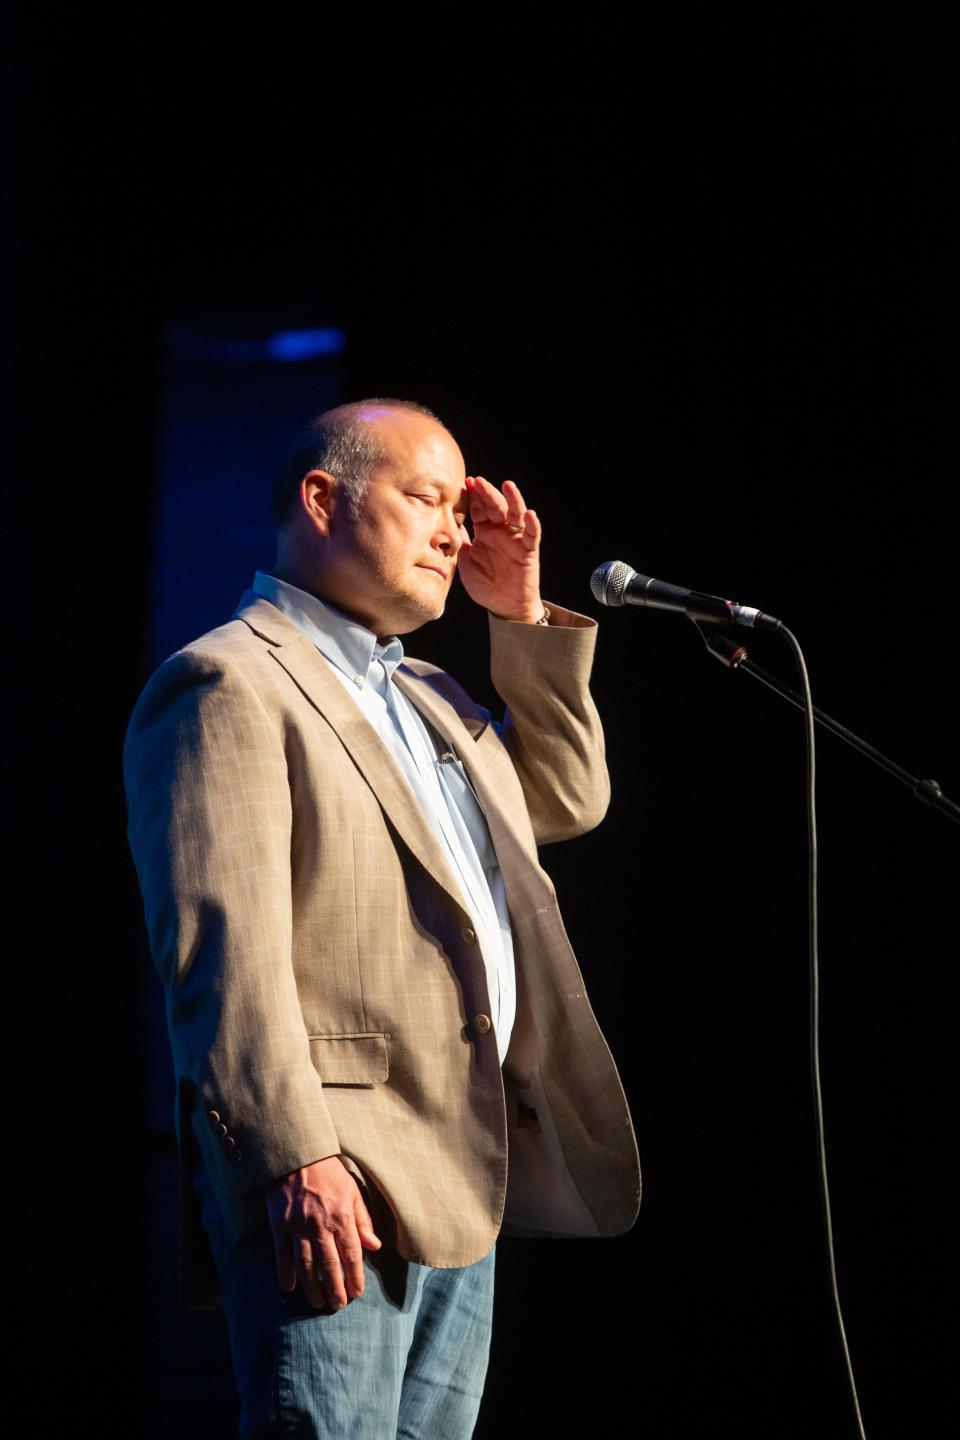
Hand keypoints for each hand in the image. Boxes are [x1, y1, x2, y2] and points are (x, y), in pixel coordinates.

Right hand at [264, 1155, 381, 1309]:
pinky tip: (290, 1288)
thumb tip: (375, 1245)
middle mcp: (320, 1225)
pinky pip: (282, 1255)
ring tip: (317, 1302)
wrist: (296, 1154)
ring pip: (306, 1265)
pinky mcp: (279, 1225)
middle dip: (335, 1289)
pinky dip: (286, 1273)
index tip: (357, 1293)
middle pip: (329, 1265)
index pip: (351, 1254)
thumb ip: (362, 1220)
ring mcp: (298, 1226)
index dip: (354, 1277)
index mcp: (341, 1216)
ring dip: (313, 1287)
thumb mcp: (351, 1190)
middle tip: (338, 1306)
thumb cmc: (328, 1171)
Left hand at [457, 476, 543, 623]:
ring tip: (507, 485)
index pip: (479, 509)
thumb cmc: (485, 584)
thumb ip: (459, 542)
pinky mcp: (528, 551)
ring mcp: (515, 539)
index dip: (472, 497)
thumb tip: (444, 523)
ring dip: (513, 499)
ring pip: (516, 514)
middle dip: (487, 493)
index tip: (463, 483)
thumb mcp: (465, 561)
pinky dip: (533, 525)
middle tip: (476, 481)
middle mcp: (501, 532)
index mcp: (485, 532)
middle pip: (495, 507)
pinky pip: (532, 536)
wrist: (504, 607)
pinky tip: (530, 514)